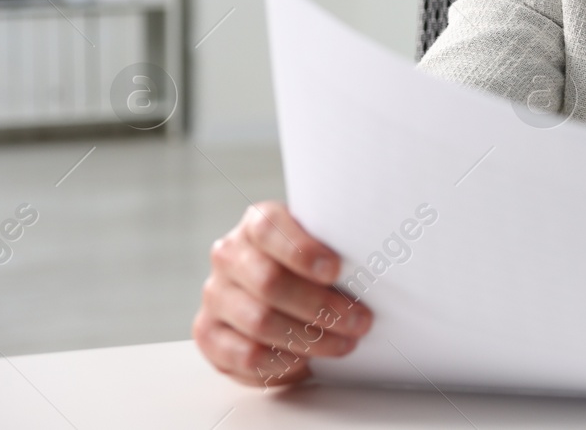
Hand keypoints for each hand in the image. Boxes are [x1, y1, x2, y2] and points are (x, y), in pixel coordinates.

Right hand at [192, 201, 371, 386]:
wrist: (272, 286)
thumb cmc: (308, 265)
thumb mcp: (320, 244)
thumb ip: (335, 247)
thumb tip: (377, 261)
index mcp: (256, 224)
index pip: (269, 229)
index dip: (302, 251)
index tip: (336, 269)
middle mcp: (229, 255)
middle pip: (269, 282)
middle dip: (320, 306)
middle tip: (358, 321)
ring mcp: (216, 295)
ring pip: (258, 322)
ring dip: (309, 339)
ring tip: (343, 344)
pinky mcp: (208, 333)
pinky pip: (243, 355)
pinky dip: (280, 362)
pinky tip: (305, 361)